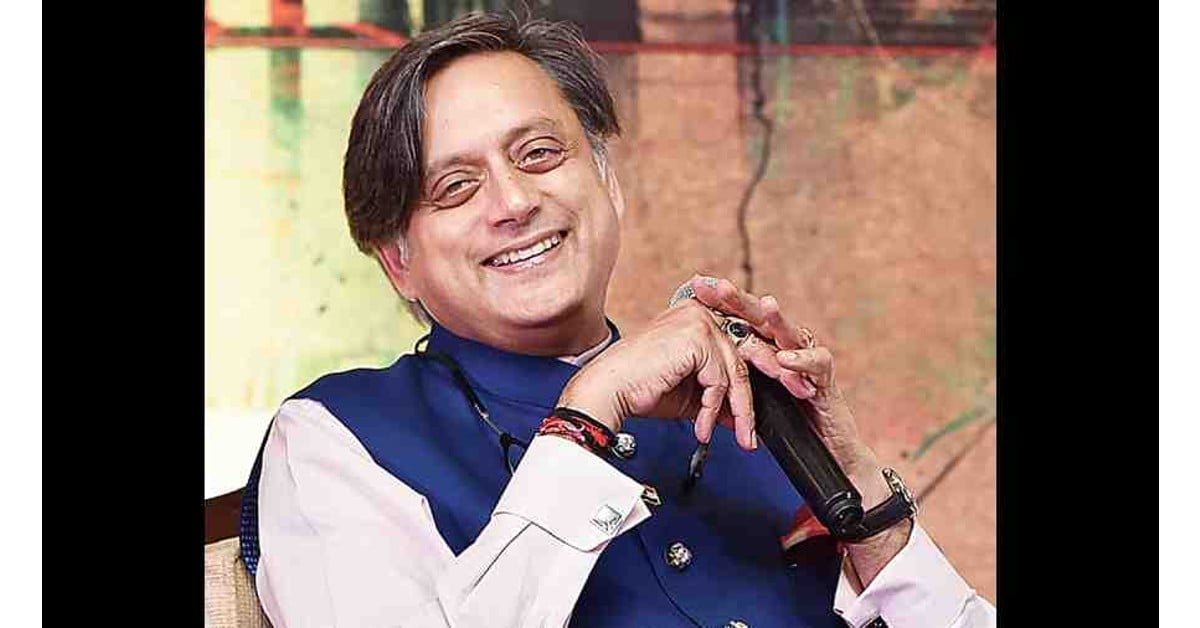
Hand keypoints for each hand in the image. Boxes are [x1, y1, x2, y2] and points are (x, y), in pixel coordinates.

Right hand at [557, 298, 759, 450]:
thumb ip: (718, 398)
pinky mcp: (696, 336)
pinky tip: (702, 427)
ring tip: (736, 437)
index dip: (752, 378)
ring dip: (738, 411)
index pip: (736, 346)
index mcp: (696, 318)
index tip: (756, 410)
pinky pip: (719, 379)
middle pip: (740, 358)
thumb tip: (742, 416)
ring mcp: (698, 321)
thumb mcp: (691, 395)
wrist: (609, 392)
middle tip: (752, 435)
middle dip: (749, 400)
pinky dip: (712, 409)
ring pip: (735, 371)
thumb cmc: (639, 389)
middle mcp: (699, 312)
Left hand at [684, 275, 891, 508]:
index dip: (721, 303)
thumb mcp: (749, 396)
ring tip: (764, 305)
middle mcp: (786, 346)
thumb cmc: (786, 419)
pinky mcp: (826, 378)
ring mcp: (808, 358)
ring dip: (776, 319)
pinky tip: (785, 356)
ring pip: (791, 333)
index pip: (741, 319)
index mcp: (765, 346)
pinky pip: (816, 363)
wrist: (824, 447)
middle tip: (720, 287)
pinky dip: (801, 359)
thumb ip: (727, 380)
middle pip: (762, 318)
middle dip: (741, 300)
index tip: (697, 286)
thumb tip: (691, 370)